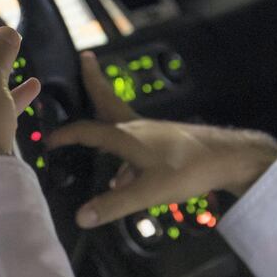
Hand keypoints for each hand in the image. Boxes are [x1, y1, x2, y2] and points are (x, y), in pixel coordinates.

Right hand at [47, 52, 276, 228]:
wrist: (229, 158)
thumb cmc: (186, 170)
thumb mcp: (147, 192)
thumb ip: (113, 205)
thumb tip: (80, 217)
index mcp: (124, 135)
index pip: (86, 131)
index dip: (65, 135)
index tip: (47, 140)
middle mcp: (135, 126)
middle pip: (107, 100)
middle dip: (94, 80)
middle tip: (85, 59)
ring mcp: (151, 131)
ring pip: (120, 123)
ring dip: (105, 122)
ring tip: (92, 138)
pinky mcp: (164, 139)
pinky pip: (134, 141)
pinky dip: (123, 151)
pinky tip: (126, 177)